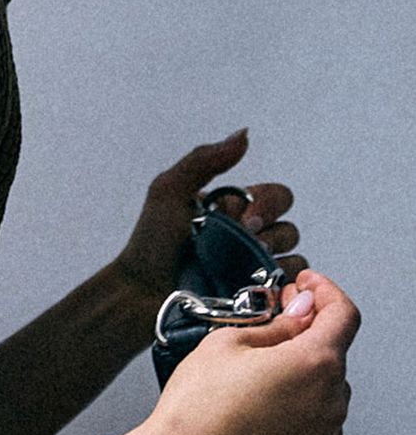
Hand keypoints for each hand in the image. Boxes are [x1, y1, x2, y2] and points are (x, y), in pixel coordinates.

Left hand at [109, 127, 308, 310]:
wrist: (139, 293)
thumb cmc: (150, 244)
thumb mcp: (170, 191)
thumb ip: (205, 160)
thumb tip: (245, 135)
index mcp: (236, 211)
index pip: (277, 197)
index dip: (267, 204)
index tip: (241, 216)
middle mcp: (250, 240)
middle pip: (289, 226)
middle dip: (270, 232)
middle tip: (242, 240)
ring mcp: (254, 271)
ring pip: (294, 256)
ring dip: (273, 258)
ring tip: (242, 268)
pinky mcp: (257, 300)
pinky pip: (289, 288)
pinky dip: (281, 284)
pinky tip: (255, 285)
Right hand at [140, 266, 358, 434]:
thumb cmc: (193, 415)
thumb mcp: (227, 343)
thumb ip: (276, 324)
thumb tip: (297, 315)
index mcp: (314, 364)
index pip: (342, 313)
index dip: (324, 291)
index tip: (307, 288)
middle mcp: (329, 402)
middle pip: (332, 354)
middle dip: (307, 334)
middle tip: (274, 325)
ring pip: (323, 391)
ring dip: (301, 376)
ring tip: (257, 377)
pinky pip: (314, 425)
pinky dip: (297, 410)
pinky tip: (260, 409)